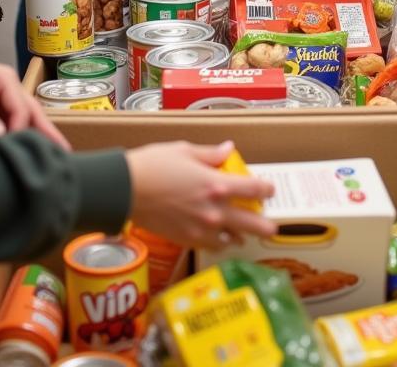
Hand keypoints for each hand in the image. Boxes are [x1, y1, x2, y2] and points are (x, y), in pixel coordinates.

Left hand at [0, 44, 69, 148]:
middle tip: (65, 153)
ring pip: (25, 118)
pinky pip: (11, 121)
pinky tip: (29, 146)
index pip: (22, 110)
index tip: (15, 150)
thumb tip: (2, 136)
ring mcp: (2, 97)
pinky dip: (22, 133)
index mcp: (6, 80)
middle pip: (34, 112)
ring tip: (55, 154)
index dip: (21, 130)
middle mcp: (10, 88)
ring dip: (39, 134)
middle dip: (49, 132)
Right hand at [125, 140, 275, 248]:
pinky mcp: (186, 240)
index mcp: (217, 185)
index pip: (253, 190)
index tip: (270, 190)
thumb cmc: (154, 165)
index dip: (266, 190)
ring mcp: (200, 229)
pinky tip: (217, 237)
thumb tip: (229, 149)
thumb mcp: (185, 151)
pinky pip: (210, 245)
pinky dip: (217, 242)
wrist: (125, 191)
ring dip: (239, 236)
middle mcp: (214, 210)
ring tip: (242, 234)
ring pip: (230, 239)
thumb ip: (211, 154)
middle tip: (271, 228)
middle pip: (250, 224)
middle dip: (264, 226)